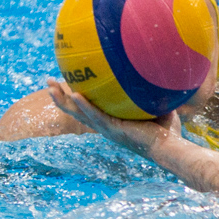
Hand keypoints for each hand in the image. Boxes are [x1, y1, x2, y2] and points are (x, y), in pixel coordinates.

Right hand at [46, 79, 181, 158]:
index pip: (89, 108)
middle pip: (76, 110)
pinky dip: (84, 106)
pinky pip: (94, 115)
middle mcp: (105, 126)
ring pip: (78, 114)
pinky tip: (74, 94)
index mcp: (111, 122)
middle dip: (61, 97)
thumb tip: (159, 71)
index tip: (68, 84)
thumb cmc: (166, 131)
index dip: (77, 98)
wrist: (169, 147)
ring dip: (63, 100)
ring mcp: (107, 128)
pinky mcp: (113, 129)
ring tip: (51, 87)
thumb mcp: (158, 107)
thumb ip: (154, 93)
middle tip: (49, 83)